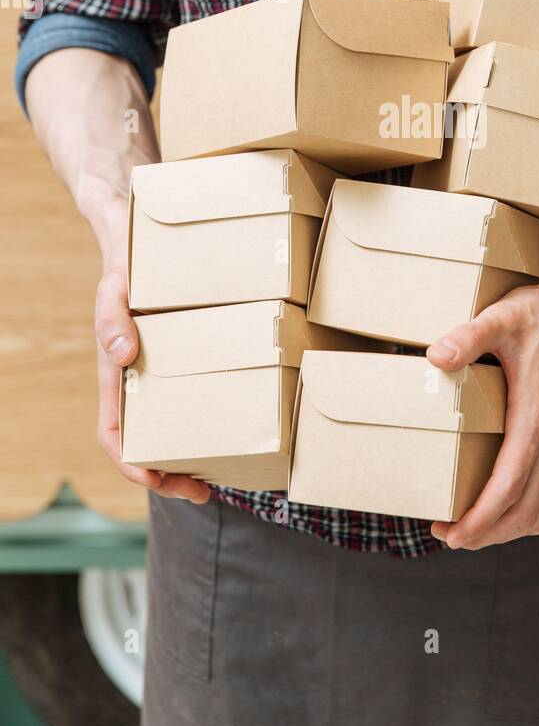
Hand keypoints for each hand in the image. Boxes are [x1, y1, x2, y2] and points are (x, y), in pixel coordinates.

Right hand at [94, 200, 208, 502]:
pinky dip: (211, 418)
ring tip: (223, 474)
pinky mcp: (187, 356)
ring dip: (192, 454)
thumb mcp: (114, 288)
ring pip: (174, 426)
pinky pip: (195, 395)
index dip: (131, 464)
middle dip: (171, 475)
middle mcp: (140, 380)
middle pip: (148, 442)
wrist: (138, 234)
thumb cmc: (124, 265)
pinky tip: (239, 422)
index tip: (157, 480)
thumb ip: (113, 318)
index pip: (114, 434)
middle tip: (205, 492)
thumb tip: (123, 356)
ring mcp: (164, 371)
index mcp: (116, 375)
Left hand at [426, 250, 538, 549]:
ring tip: (477, 532)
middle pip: (525, 510)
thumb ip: (468, 337)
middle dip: (486, 534)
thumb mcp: (502, 317)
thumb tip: (434, 356)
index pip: (507, 488)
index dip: (478, 519)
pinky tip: (516, 516)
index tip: (449, 532)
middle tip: (450, 537)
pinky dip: (537, 516)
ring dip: (511, 530)